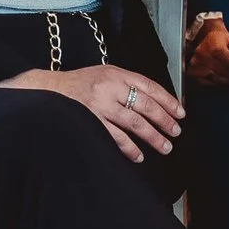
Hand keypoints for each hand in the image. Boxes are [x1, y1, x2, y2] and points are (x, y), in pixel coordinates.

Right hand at [2, 63, 183, 163]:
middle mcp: (110, 87)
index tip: (180, 114)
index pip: (149, 86)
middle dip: (165, 121)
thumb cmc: (78, 84)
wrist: (47, 90)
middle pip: (146, 105)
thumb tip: (154, 102)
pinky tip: (138, 156)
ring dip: (153, 137)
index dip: (168, 100)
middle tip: (176, 132)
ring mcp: (100, 104)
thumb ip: (125, 84)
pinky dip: (129, 148)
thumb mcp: (104, 74)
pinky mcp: (90, 120)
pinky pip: (116, 137)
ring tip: (165, 147)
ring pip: (135, 123)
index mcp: (116, 73)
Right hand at [187, 21, 228, 86]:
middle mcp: (202, 54)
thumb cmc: (221, 38)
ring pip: (216, 78)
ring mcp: (196, 64)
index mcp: (212, 43)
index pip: (227, 59)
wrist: (206, 35)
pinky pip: (209, 82)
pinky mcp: (193, 71)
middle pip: (222, 70)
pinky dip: (220, 83)